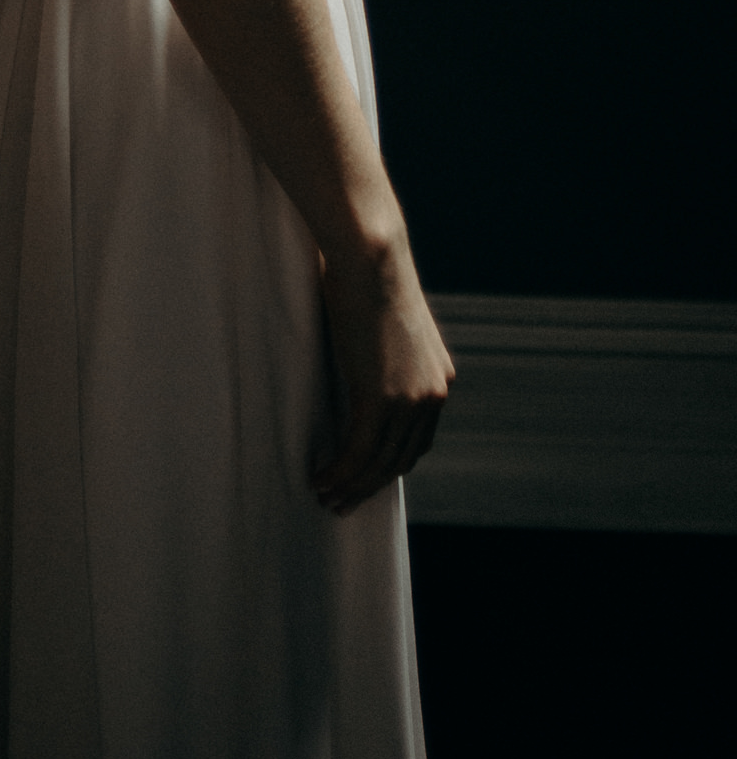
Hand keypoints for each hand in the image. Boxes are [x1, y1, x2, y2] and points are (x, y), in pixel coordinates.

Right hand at [313, 248, 454, 513]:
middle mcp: (432, 396)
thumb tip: (359, 362)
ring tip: (325, 498)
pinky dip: (339, 472)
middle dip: (369, 486)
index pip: (417, 441)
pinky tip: (319, 480)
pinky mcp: (381, 399)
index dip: (388, 465)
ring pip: (380, 464)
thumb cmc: (367, 274)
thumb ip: (383, 354)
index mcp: (439, 380)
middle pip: (401, 460)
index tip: (363, 478)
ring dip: (351, 487)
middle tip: (341, 502)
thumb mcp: (387, 323)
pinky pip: (359, 451)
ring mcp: (409, 400)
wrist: (370, 256)